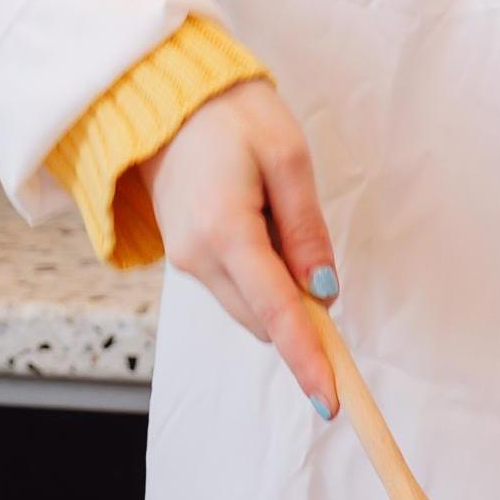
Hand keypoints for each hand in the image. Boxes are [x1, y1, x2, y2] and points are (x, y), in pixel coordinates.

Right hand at [144, 78, 340, 411]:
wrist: (168, 102)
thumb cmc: (234, 116)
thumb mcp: (287, 158)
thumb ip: (306, 228)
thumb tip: (323, 290)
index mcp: (225, 231)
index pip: (276, 312)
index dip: (307, 357)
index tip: (330, 398)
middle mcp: (198, 258)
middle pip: (263, 319)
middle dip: (302, 319)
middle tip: (322, 270)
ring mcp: (186, 261)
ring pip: (249, 308)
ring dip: (281, 294)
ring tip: (280, 216)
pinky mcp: (186, 258)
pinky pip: (235, 287)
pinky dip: (261, 279)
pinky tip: (264, 227)